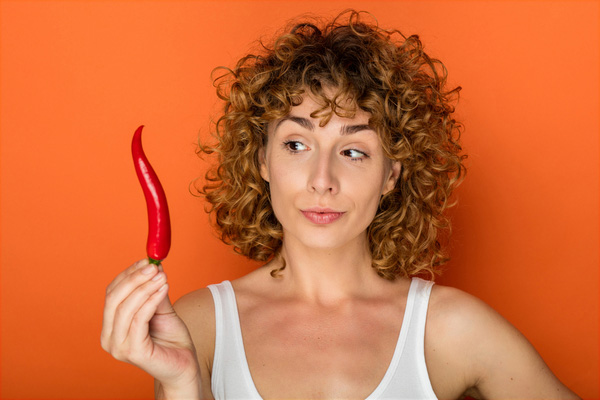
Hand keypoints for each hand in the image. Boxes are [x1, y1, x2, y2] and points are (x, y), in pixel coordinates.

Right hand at [101, 259, 199, 388]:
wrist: (184, 365)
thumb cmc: (171, 339)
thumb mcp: (160, 309)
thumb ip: (152, 291)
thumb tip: (153, 266)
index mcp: (110, 327)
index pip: (112, 293)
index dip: (128, 274)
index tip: (146, 260)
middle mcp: (109, 339)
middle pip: (114, 299)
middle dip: (135, 278)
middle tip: (153, 265)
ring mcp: (119, 347)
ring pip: (126, 308)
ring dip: (145, 287)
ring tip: (162, 276)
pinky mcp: (133, 352)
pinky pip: (139, 319)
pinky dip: (151, 300)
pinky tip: (164, 288)